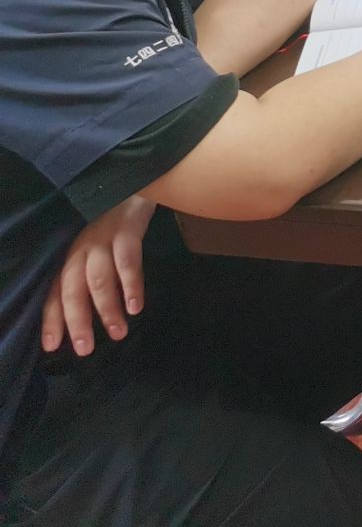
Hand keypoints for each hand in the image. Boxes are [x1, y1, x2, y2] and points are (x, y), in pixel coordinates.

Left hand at [43, 195, 154, 355]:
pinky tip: (136, 306)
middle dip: (77, 321)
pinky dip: (131, 286)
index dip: (52, 320)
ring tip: (118, 333)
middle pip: (73, 290)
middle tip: (85, 350)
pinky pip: (127, 263)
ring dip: (107, 310)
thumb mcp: (98, 249)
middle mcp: (82, 250)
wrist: (138, 183)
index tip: (52, 347)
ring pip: (98, 280)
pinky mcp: (127, 231)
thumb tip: (94, 315)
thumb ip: (93, 276)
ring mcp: (104, 240)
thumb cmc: (117, 223)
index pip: (56, 292)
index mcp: (72, 257)